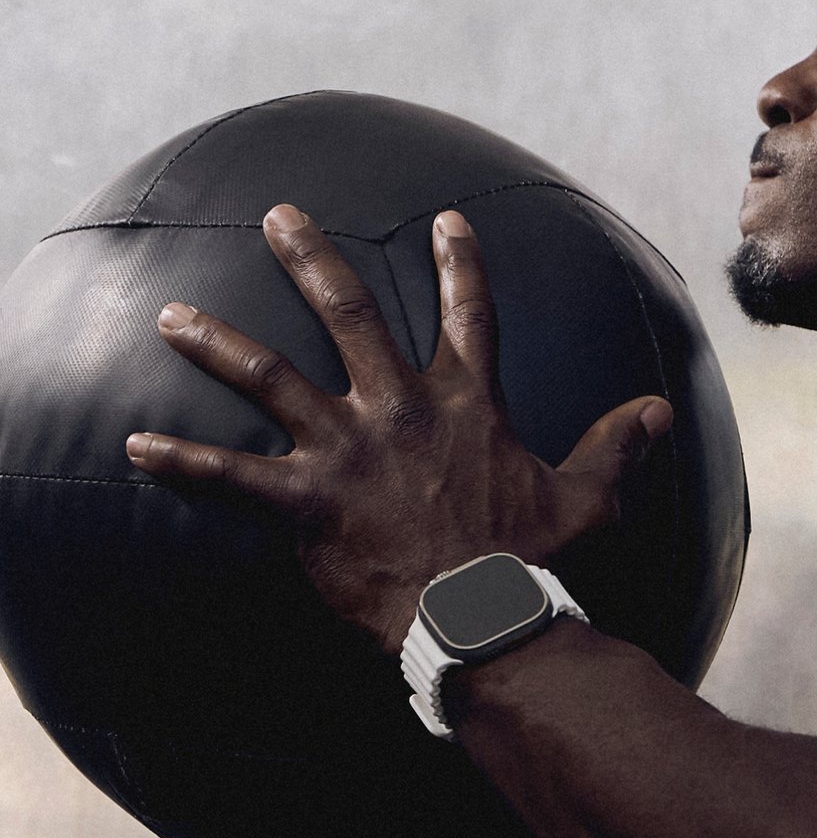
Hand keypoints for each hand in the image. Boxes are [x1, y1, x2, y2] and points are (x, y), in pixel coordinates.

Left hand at [125, 203, 671, 653]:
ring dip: (216, 344)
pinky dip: (182, 462)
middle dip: (309, 258)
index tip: (446, 220)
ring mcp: (348, 450)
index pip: (469, 316)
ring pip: (270, 376)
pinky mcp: (306, 503)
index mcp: (467, 407)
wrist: (485, 620)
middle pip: (348, 313)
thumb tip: (659, 410)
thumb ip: (618, 447)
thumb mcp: (590, 500)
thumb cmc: (537, 566)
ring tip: (172, 317)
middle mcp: (401, 409)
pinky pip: (231, 478)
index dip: (460, 264)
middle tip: (278, 217)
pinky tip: (136, 444)